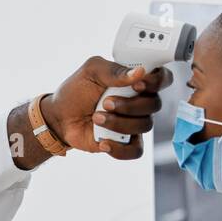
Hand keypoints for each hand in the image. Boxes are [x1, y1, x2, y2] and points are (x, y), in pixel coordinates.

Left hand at [42, 58, 171, 160]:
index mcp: (135, 80)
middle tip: (105, 103)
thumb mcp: (91, 71)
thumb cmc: (76, 90)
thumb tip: (140, 72)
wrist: (60, 117)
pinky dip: (120, 149)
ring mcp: (133, 123)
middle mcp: (139, 101)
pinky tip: (104, 142)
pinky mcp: (125, 142)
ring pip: (145, 126)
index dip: (156, 82)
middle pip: (154, 104)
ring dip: (119, 123)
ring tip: (96, 118)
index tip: (137, 85)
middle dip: (130, 105)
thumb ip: (114, 70)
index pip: (162, 78)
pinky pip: (136, 151)